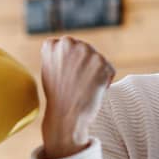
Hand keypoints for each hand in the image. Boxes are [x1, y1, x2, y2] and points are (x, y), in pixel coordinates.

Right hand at [40, 36, 114, 158]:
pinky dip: (105, 80)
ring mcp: (85, 51)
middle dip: (84, 64)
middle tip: (75, 82)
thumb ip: (59, 54)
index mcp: (51, 44)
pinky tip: (92, 89)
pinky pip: (109, 69)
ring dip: (95, 72)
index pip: (67, 46)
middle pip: (84, 50)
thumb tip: (72, 46)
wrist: (66, 115)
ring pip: (97, 59)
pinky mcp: (101, 62)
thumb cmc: (58, 96)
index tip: (64, 76)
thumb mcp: (49, 69)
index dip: (69, 62)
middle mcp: (68, 43)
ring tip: (83, 86)